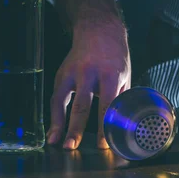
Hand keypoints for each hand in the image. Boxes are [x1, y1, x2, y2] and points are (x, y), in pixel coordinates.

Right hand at [47, 20, 130, 149]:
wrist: (99, 30)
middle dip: (77, 128)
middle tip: (73, 147)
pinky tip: (54, 132)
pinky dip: (54, 116)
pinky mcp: (62, 74)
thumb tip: (121, 123)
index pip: (107, 104)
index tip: (103, 143)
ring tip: (58, 144)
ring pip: (64, 102)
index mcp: (111, 74)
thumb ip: (120, 97)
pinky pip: (56, 98)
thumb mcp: (125, 74)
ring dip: (61, 125)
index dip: (104, 125)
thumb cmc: (115, 55)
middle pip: (82, 105)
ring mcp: (73, 73)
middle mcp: (90, 73)